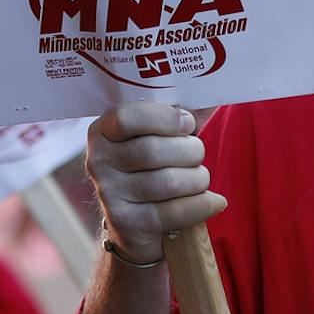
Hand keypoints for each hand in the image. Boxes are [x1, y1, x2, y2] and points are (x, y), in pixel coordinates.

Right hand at [88, 102, 223, 261]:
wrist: (135, 223)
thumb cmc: (155, 167)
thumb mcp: (162, 136)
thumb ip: (183, 113)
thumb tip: (215, 90)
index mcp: (103, 131)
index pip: (128, 117)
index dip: (165, 118)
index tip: (187, 124)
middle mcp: (98, 161)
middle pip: (153, 151)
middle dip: (190, 151)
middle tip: (197, 154)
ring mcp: (108, 194)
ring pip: (169, 182)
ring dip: (198, 179)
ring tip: (201, 178)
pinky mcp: (126, 223)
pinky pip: (174, 212)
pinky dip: (203, 205)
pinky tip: (215, 202)